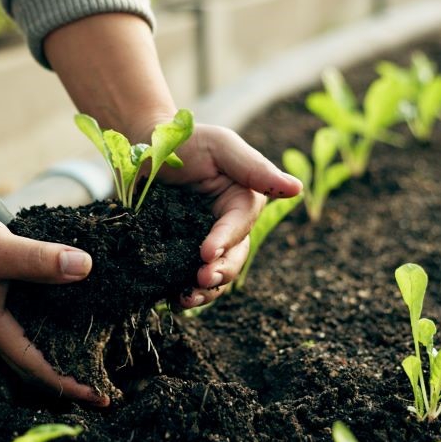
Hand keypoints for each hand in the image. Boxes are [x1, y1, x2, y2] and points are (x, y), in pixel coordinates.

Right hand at [0, 201, 107, 406]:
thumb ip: (40, 260)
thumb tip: (86, 267)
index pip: (39, 366)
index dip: (72, 383)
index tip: (103, 398)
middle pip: (39, 355)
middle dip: (72, 367)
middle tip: (106, 375)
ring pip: (35, 328)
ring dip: (64, 336)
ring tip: (98, 340)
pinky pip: (31, 301)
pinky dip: (54, 304)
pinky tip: (72, 293)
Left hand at [157, 123, 301, 306]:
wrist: (143, 148)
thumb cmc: (185, 141)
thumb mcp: (220, 147)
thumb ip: (255, 168)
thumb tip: (297, 189)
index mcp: (243, 203)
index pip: (239, 227)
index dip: (225, 241)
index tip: (206, 253)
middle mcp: (229, 228)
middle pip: (234, 258)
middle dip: (219, 273)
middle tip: (199, 280)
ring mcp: (204, 243)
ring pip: (216, 275)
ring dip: (205, 291)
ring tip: (185, 299)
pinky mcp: (181, 253)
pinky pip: (188, 279)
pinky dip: (183, 292)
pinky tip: (172, 301)